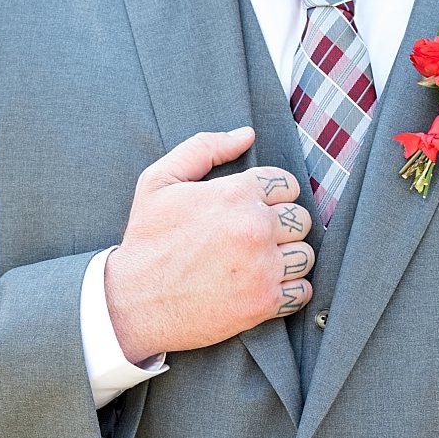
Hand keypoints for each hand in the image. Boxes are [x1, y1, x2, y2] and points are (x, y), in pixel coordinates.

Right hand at [103, 126, 313, 364]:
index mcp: (234, 193)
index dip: (271, 196)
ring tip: (258, 263)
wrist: (133, 302)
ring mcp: (262, 267)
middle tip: (252, 238)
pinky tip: (264, 286)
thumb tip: (247, 135)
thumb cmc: (146, 241)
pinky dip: (290, 291)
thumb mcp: (159, 182)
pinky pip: (303, 291)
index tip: (251, 211)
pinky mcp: (264, 302)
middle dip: (281, 227)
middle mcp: (254, 227)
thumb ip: (203, 148)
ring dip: (288, 259)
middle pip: (301, 218)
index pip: (287, 184)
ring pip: (306, 255)